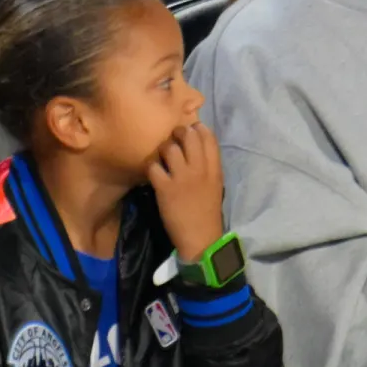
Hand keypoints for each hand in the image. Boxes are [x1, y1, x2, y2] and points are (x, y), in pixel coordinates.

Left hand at [148, 123, 225, 262]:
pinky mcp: (165, 188)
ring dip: (163, 150)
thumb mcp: (215, 185)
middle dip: (178, 133)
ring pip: (169, 148)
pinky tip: (153, 173)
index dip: (198, 128)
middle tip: (173, 139)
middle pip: (188, 137)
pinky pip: (153, 166)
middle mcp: (200, 169)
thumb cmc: (207, 211)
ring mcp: (182, 178)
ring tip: (162, 157)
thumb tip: (194, 149)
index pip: (209, 138)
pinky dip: (151, 167)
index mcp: (215, 169)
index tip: (191, 129)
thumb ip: (208, 166)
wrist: (200, 237)